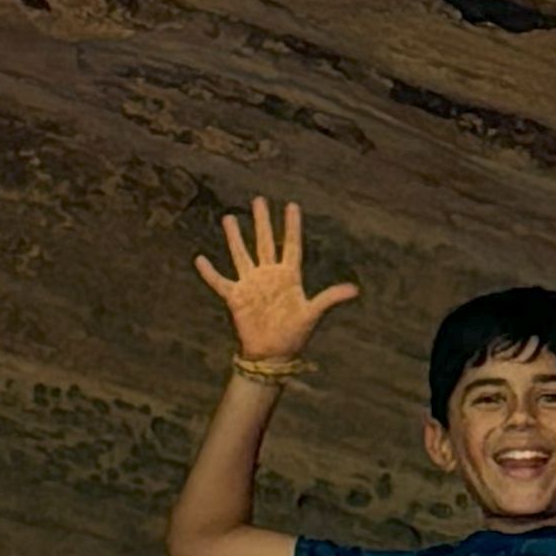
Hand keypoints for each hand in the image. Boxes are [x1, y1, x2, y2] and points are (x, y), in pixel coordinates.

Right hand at [196, 196, 357, 380]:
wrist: (272, 355)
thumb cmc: (294, 334)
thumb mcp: (313, 313)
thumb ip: (330, 298)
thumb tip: (355, 290)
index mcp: (289, 276)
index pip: (291, 245)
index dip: (292, 226)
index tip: (292, 205)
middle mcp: (269, 275)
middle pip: (265, 243)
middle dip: (262, 222)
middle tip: (258, 200)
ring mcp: (251, 284)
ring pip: (241, 255)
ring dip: (235, 238)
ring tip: (228, 217)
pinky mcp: (236, 297)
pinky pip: (220, 282)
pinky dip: (209, 272)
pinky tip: (199, 259)